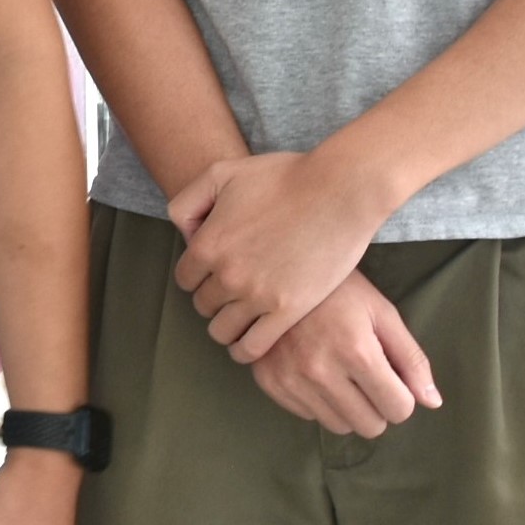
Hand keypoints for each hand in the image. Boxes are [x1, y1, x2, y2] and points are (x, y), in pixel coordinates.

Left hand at [170, 148, 393, 363]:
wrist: (339, 191)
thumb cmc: (283, 177)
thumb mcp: (221, 174)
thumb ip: (189, 203)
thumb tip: (186, 235)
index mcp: (207, 245)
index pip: (185, 279)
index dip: (198, 276)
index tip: (213, 274)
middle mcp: (227, 275)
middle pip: (203, 305)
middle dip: (213, 299)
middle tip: (231, 293)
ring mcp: (257, 296)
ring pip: (223, 330)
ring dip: (227, 326)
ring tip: (240, 318)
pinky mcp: (288, 311)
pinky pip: (254, 347)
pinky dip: (245, 350)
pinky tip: (249, 343)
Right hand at [244, 272, 442, 435]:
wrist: (279, 269)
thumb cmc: (340, 290)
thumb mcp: (383, 314)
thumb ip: (411, 359)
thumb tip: (432, 402)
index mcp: (356, 351)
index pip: (398, 409)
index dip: (402, 396)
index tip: (391, 378)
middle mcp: (320, 370)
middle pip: (369, 426)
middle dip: (377, 406)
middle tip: (366, 378)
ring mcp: (290, 378)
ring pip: (338, 426)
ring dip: (347, 408)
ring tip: (340, 374)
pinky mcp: (269, 381)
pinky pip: (307, 416)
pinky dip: (317, 401)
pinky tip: (313, 371)